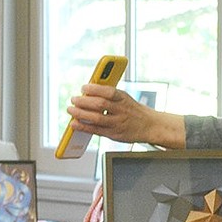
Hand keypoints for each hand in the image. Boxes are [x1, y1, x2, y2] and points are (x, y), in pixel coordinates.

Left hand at [67, 83, 186, 147]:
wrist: (150, 126)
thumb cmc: (134, 111)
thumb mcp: (125, 98)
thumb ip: (109, 95)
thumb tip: (88, 92)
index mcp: (124, 98)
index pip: (108, 91)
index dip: (94, 89)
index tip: (83, 87)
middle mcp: (121, 110)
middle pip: (100, 104)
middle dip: (84, 101)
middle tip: (73, 99)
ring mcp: (117, 123)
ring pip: (96, 118)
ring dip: (80, 114)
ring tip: (71, 110)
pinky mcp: (114, 134)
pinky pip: (96, 131)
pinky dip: (83, 127)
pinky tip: (74, 124)